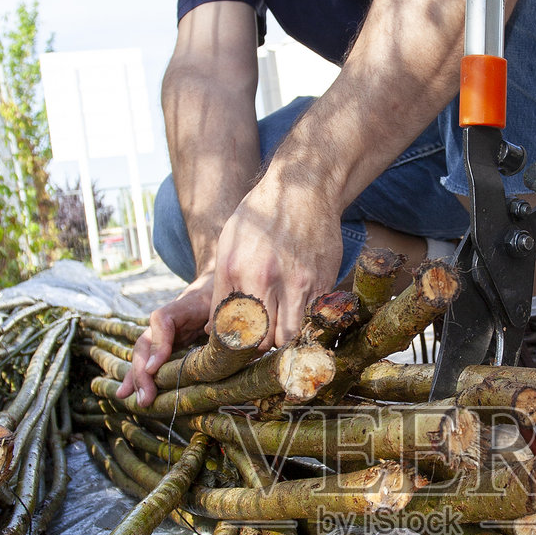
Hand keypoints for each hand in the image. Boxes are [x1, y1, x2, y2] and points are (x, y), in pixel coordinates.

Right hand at [116, 274, 214, 404]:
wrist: (210, 289)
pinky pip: (147, 362)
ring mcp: (159, 334)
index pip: (161, 323)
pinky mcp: (162, 346)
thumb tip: (209, 332)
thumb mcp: (220, 304)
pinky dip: (137, 378)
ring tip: (135, 400)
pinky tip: (125, 393)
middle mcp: (162, 322)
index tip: (152, 368)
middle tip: (146, 397)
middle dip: (142, 373)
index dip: (157, 346)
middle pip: (145, 344)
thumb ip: (217, 318)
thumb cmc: (217, 297)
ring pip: (142, 356)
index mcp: (178, 307)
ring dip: (137, 379)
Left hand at [212, 180, 341, 346]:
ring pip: (291, 337)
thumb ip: (219, 290)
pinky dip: (304, 324)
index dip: (236, 345)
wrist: (303, 187)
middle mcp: (271, 279)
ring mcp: (301, 283)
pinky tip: (297, 313)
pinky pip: (312, 320)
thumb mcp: (228, 246)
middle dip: (260, 346)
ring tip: (278, 330)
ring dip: (283, 340)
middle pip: (265, 341)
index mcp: (241, 271)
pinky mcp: (324, 282)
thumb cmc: (260, 217)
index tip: (238, 344)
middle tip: (258, 340)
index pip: (236, 330)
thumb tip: (212, 329)